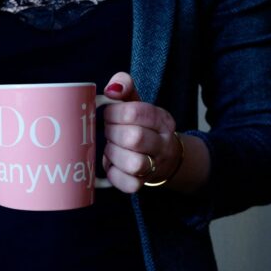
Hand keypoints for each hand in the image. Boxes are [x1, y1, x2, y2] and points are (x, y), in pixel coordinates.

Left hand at [101, 72, 183, 192]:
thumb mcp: (137, 103)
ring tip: (110, 147)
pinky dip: (113, 173)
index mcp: (162, 120)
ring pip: (133, 163)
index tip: (108, 114)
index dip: (115, 112)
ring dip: (113, 153)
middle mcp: (163, 144)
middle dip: (113, 132)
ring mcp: (154, 166)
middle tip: (108, 130)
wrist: (163, 158)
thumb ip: (124, 87)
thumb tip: (112, 88)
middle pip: (134, 138)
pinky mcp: (141, 184)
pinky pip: (126, 183)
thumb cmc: (142, 127)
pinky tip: (111, 164)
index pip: (137, 112)